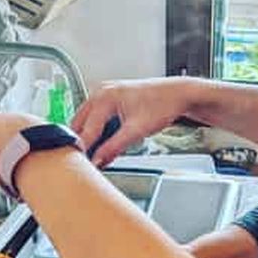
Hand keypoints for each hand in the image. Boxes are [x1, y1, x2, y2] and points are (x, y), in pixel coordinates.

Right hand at [71, 77, 194, 164]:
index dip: (84, 150)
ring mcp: (105, 95)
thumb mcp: (137, 130)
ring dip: (90, 139)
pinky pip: (96, 119)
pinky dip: (98, 133)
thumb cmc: (163, 104)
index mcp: (104, 97)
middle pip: (80, 124)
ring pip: (87, 121)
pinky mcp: (111, 101)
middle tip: (86, 163)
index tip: (82, 165)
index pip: (86, 129)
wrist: (178, 94)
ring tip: (97, 156)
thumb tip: (99, 160)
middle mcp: (101, 93)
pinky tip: (105, 145)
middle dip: (82, 144)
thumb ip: (115, 147)